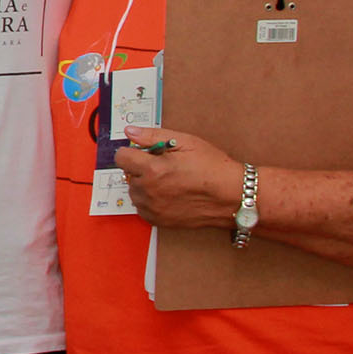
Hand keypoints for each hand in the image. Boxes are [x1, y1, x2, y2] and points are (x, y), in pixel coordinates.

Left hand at [114, 126, 244, 230]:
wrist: (231, 196)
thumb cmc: (213, 168)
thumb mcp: (186, 142)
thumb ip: (153, 136)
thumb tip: (131, 132)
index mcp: (153, 169)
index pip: (121, 157)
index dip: (132, 151)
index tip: (143, 152)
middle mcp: (149, 191)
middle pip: (128, 175)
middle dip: (141, 168)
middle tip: (164, 166)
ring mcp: (153, 208)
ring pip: (134, 192)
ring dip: (144, 185)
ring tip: (168, 180)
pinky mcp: (159, 221)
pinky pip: (142, 208)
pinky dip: (150, 201)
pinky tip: (168, 194)